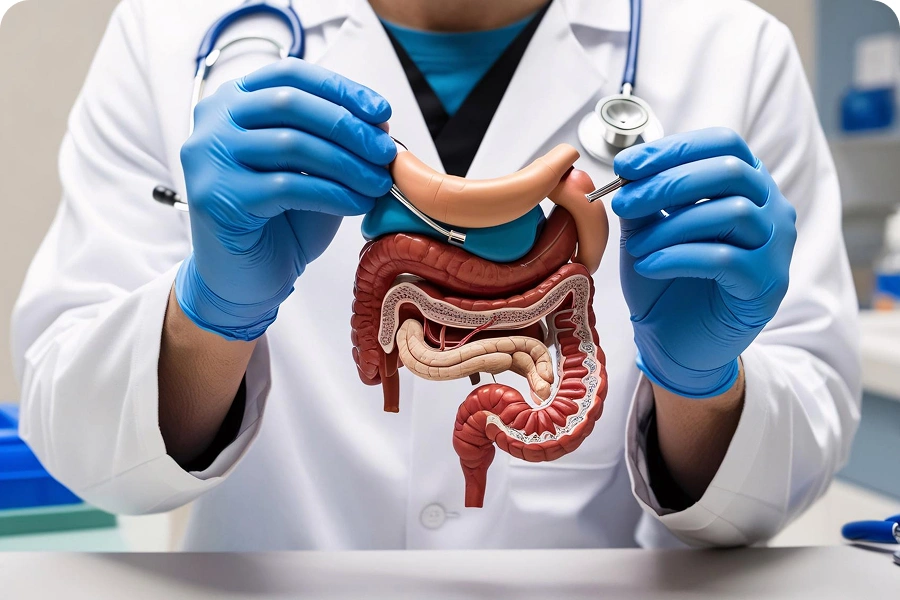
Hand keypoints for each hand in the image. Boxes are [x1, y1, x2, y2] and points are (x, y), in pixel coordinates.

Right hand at [178, 59, 396, 340]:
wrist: (247, 278)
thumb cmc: (281, 221)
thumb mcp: (315, 169)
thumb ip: (336, 140)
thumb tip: (379, 118)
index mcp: (235, 101)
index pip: (291, 75)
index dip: (340, 89)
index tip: (381, 110)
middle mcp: (213, 121)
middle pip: (290, 104)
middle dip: (348, 127)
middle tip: (385, 151)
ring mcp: (209, 158)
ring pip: (291, 144)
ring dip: (347, 163)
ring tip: (379, 183)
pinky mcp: (217, 197)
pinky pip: (288, 186)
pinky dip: (333, 193)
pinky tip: (358, 204)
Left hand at [612, 128, 796, 397]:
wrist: (677, 344)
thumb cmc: (666, 282)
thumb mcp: (648, 232)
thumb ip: (645, 199)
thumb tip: (629, 168)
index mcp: (746, 185)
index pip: (723, 144)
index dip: (673, 149)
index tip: (626, 165)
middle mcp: (771, 208)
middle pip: (729, 172)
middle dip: (667, 182)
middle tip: (623, 201)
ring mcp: (775, 246)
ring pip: (732, 213)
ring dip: (672, 225)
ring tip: (636, 246)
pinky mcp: (766, 284)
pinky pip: (725, 258)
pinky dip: (679, 257)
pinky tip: (649, 265)